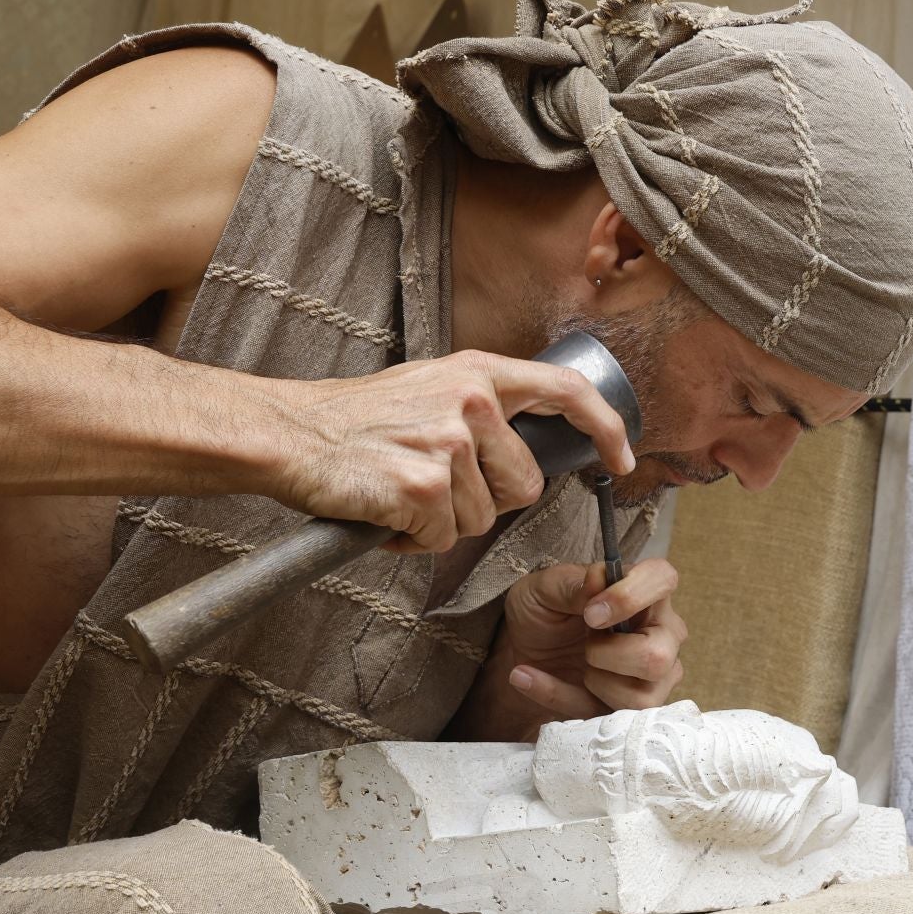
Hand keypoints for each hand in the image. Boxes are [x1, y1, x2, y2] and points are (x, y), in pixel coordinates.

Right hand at [266, 350, 635, 551]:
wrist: (290, 434)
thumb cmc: (359, 421)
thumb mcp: (432, 389)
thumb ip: (485, 410)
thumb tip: (534, 450)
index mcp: (480, 372)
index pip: (567, 391)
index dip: (605, 428)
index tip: (622, 459)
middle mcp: (471, 401)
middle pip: (525, 485)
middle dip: (489, 501)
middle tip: (436, 486)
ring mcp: (448, 444)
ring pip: (483, 519)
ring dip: (445, 522)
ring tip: (402, 493)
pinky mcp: (423, 487)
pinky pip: (445, 539)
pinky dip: (416, 541)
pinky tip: (387, 513)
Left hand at [452, 558, 686, 741]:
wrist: (520, 655)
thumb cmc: (542, 614)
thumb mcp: (541, 590)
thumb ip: (572, 583)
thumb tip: (599, 580)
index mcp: (645, 594)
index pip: (663, 579)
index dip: (630, 596)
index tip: (591, 613)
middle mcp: (662, 635)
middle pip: (657, 656)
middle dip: (608, 655)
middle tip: (585, 643)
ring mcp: (654, 678)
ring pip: (642, 698)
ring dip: (595, 681)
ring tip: (578, 664)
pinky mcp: (632, 710)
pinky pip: (608, 718)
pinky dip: (561, 697)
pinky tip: (533, 678)